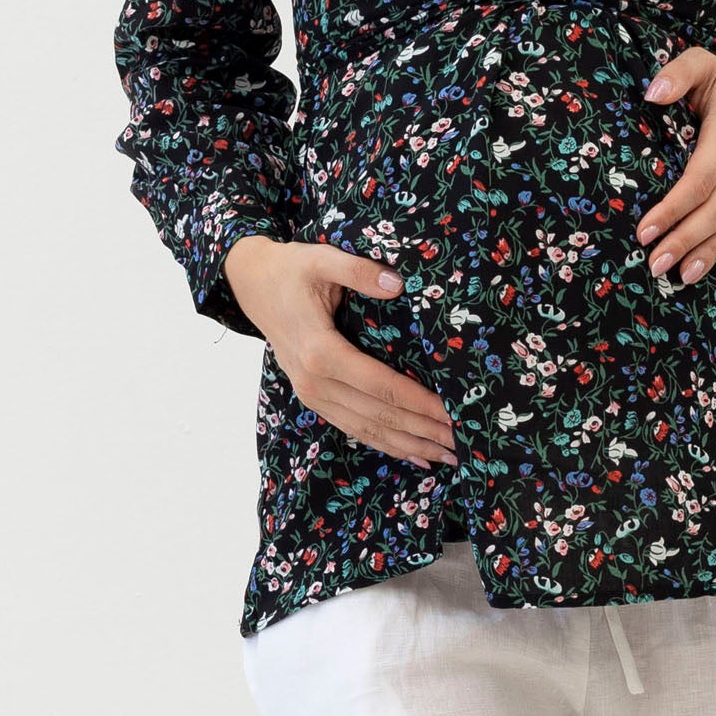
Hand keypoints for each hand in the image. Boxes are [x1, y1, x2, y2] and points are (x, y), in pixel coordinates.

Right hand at [224, 236, 459, 472]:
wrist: (253, 284)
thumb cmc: (291, 270)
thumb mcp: (322, 258)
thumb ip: (359, 270)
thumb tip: (397, 283)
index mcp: (321, 352)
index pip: (381, 386)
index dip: (418, 402)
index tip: (451, 413)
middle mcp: (315, 382)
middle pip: (378, 415)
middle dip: (421, 431)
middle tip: (462, 442)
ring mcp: (312, 394)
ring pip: (367, 429)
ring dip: (407, 445)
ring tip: (445, 457)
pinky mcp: (313, 397)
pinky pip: (353, 427)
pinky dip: (384, 443)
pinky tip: (411, 453)